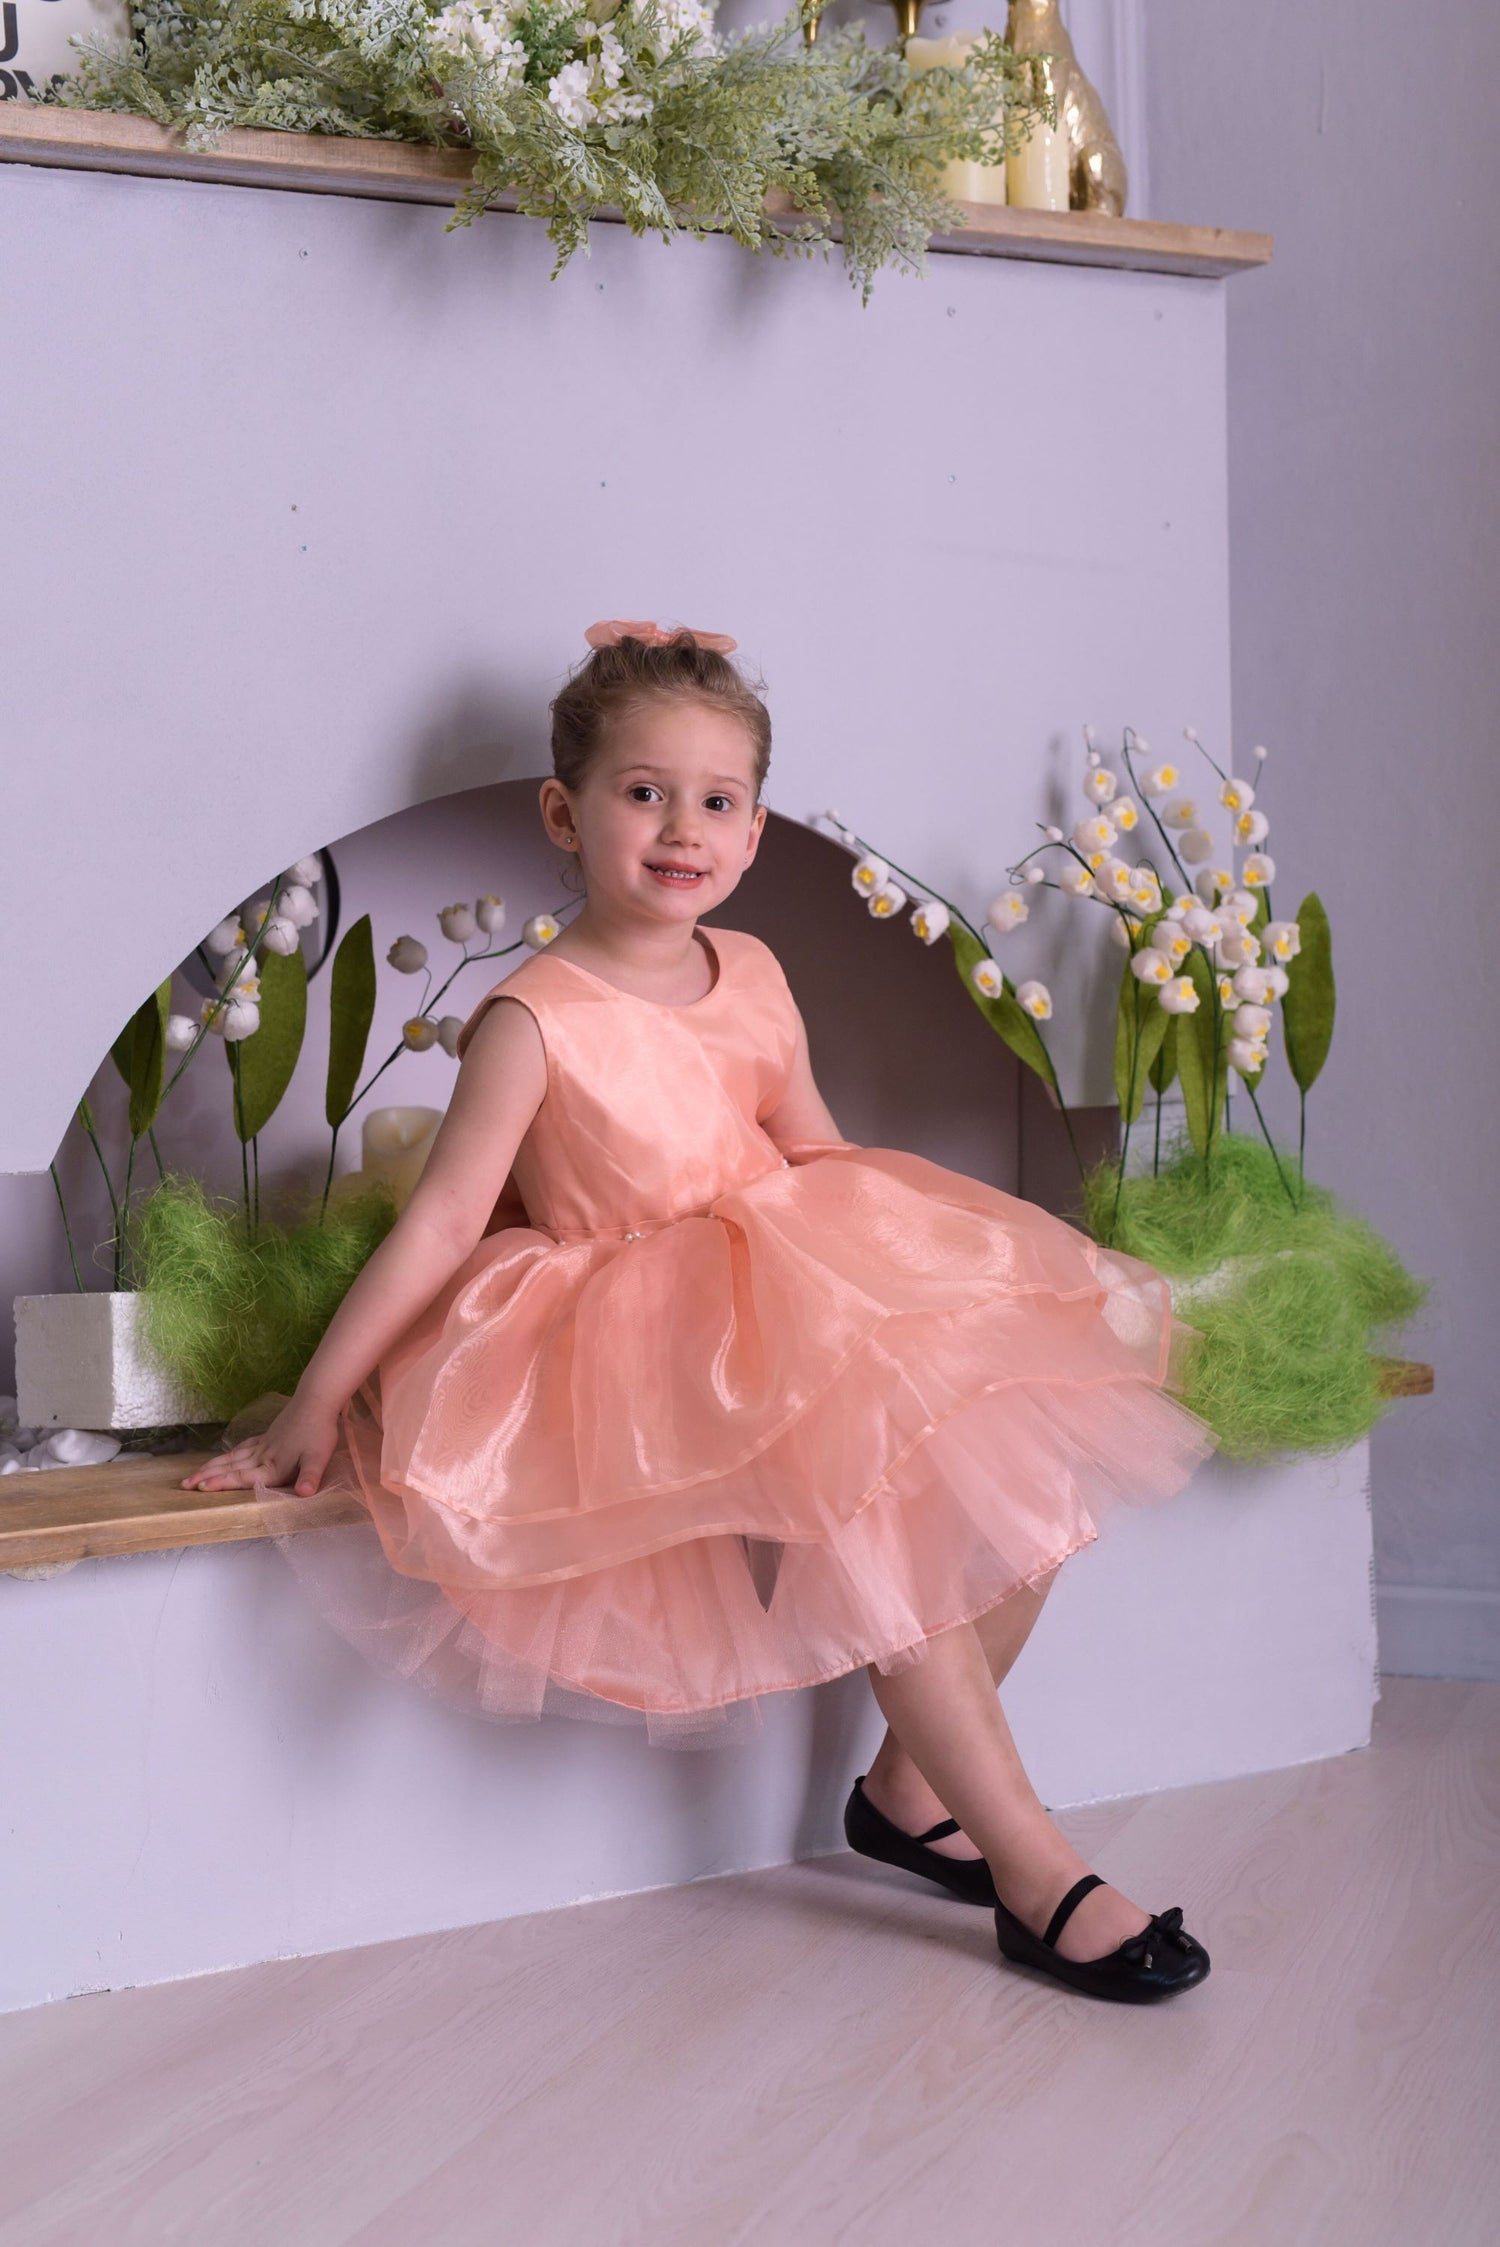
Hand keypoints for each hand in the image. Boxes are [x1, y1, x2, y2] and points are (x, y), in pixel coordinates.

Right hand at [181, 1396, 341, 1496]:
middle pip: (231, 1469)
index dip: (222, 1483)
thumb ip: (310, 1477)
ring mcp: (263, 1445)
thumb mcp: (318, 1458)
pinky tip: (225, 1456)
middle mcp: (263, 1456)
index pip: (243, 1478)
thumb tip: (305, 1494)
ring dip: (212, 1466)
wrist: (316, 1401)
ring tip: (194, 1474)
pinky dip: (230, 1454)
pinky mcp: (267, 1436)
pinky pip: (242, 1448)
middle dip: (207, 1477)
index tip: (201, 1487)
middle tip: (184, 1485)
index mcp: (273, 1466)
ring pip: (232, 1458)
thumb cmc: (319, 1432)